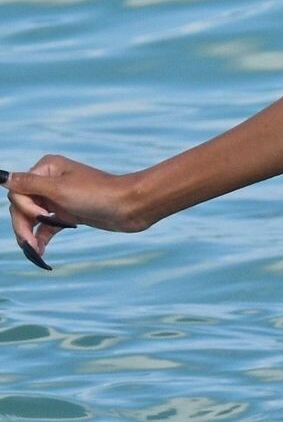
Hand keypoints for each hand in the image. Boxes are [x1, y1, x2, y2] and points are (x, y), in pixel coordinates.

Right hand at [5, 155, 148, 269]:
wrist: (131, 207)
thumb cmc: (98, 193)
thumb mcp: (59, 189)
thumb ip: (29, 184)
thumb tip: (3, 177)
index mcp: (47, 168)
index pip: (18, 191)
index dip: (24, 207)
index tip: (43, 216)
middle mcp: (50, 181)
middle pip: (21, 206)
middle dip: (23, 225)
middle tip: (29, 245)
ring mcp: (59, 198)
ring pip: (31, 218)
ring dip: (29, 235)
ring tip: (34, 253)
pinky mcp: (68, 213)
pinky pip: (45, 227)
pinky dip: (41, 239)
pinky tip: (40, 253)